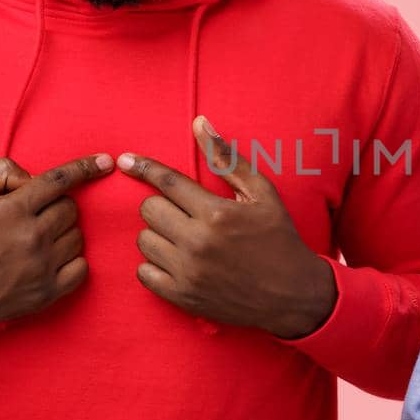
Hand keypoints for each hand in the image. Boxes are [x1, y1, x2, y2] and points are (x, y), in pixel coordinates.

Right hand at [0, 153, 112, 338]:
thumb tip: (32, 178)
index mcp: (13, 210)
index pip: (60, 181)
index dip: (85, 167)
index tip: (105, 162)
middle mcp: (32, 238)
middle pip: (70, 209)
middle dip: (56, 205)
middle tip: (32, 215)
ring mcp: (42, 268)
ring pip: (77, 236)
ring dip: (62, 231)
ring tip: (34, 237)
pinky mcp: (46, 294)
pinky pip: (81, 268)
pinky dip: (71, 259)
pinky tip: (49, 257)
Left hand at [117, 115, 336, 338]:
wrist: (293, 295)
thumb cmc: (279, 238)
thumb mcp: (262, 194)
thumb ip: (227, 159)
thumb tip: (199, 123)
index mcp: (216, 213)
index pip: (167, 182)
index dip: (144, 167)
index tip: (126, 160)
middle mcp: (198, 243)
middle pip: (149, 210)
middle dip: (162, 205)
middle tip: (183, 212)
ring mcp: (188, 272)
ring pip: (144, 240)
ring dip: (158, 234)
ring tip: (182, 237)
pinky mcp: (183, 297)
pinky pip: (143, 273)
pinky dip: (154, 264)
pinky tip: (175, 260)